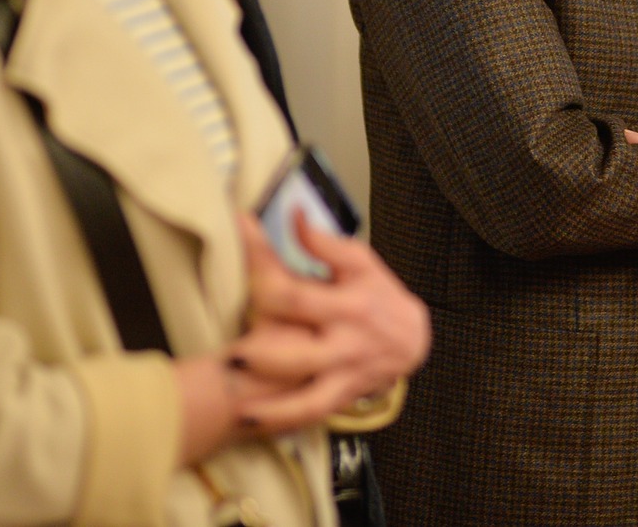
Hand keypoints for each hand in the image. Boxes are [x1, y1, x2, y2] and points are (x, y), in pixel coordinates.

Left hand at [222, 213, 431, 434]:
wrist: (412, 340)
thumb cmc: (380, 296)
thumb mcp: (362, 263)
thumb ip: (325, 244)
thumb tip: (293, 217)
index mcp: (349, 303)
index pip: (293, 290)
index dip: (259, 269)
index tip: (232, 243)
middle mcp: (345, 341)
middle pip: (293, 348)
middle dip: (256, 351)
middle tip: (224, 352)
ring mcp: (342, 373)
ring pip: (304, 393)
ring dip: (266, 398)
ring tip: (232, 396)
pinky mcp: (339, 395)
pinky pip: (308, 413)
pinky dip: (279, 419)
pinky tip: (247, 422)